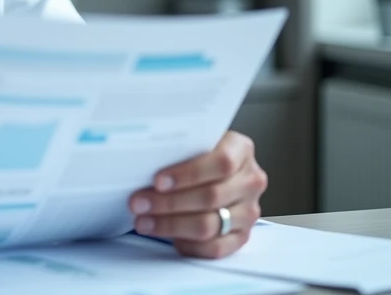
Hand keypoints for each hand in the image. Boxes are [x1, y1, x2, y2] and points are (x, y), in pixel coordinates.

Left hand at [129, 131, 266, 258]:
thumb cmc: (198, 155)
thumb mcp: (194, 142)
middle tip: (139, 203)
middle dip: (169, 202)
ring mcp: (248, 211)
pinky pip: (215, 248)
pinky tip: (169, 238)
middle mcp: (250, 181)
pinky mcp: (242, 236)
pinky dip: (189, 244)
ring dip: (171, 225)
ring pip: (210, 225)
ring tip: (144, 222)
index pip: (221, 162)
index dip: (188, 174)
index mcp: (241, 150)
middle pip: (211, 197)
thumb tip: (144, 162)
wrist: (216, 172)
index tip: (158, 181)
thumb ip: (180, 149)